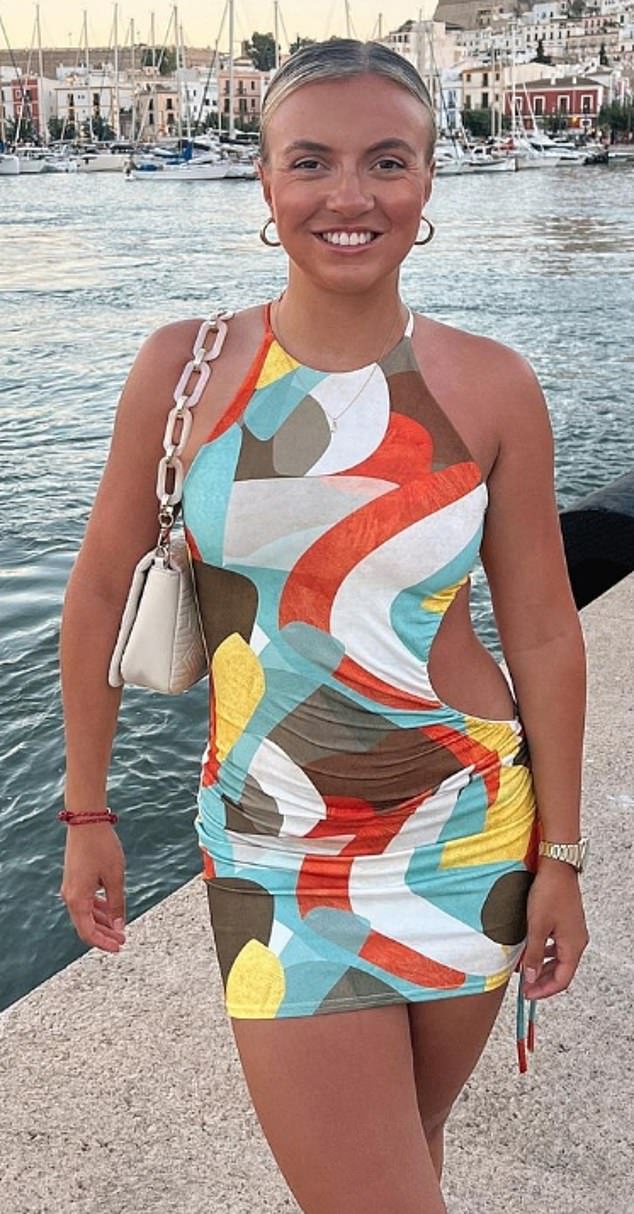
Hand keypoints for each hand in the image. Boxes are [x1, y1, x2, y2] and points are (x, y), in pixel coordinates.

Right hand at [60, 824, 126, 952]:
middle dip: (105, 934)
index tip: (119, 947)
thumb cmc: (101, 847)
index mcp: (77, 900)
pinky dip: (98, 908)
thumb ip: (117, 905)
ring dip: (103, 921)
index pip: (88, 932)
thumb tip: (119, 927)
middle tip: (122, 940)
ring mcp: (71, 887)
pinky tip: (111, 909)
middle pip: (86, 925)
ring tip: (119, 927)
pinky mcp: (75, 879)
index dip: (103, 943)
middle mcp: (70, 896)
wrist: (87, 822)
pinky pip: (86, 901)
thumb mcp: (115, 878)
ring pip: (86, 913)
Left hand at [521, 860, 588, 999]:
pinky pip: (557, 946)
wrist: (556, 867)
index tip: (528, 994)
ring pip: (559, 959)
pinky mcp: (567, 923)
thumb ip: (533, 954)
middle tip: (525, 987)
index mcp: (573, 946)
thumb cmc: (549, 893)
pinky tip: (531, 950)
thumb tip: (530, 976)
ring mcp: (573, 932)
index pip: (562, 980)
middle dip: (542, 981)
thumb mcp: (536, 926)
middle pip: (562, 971)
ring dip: (542, 967)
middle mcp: (577, 941)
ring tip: (524, 969)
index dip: (544, 990)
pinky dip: (544, 953)